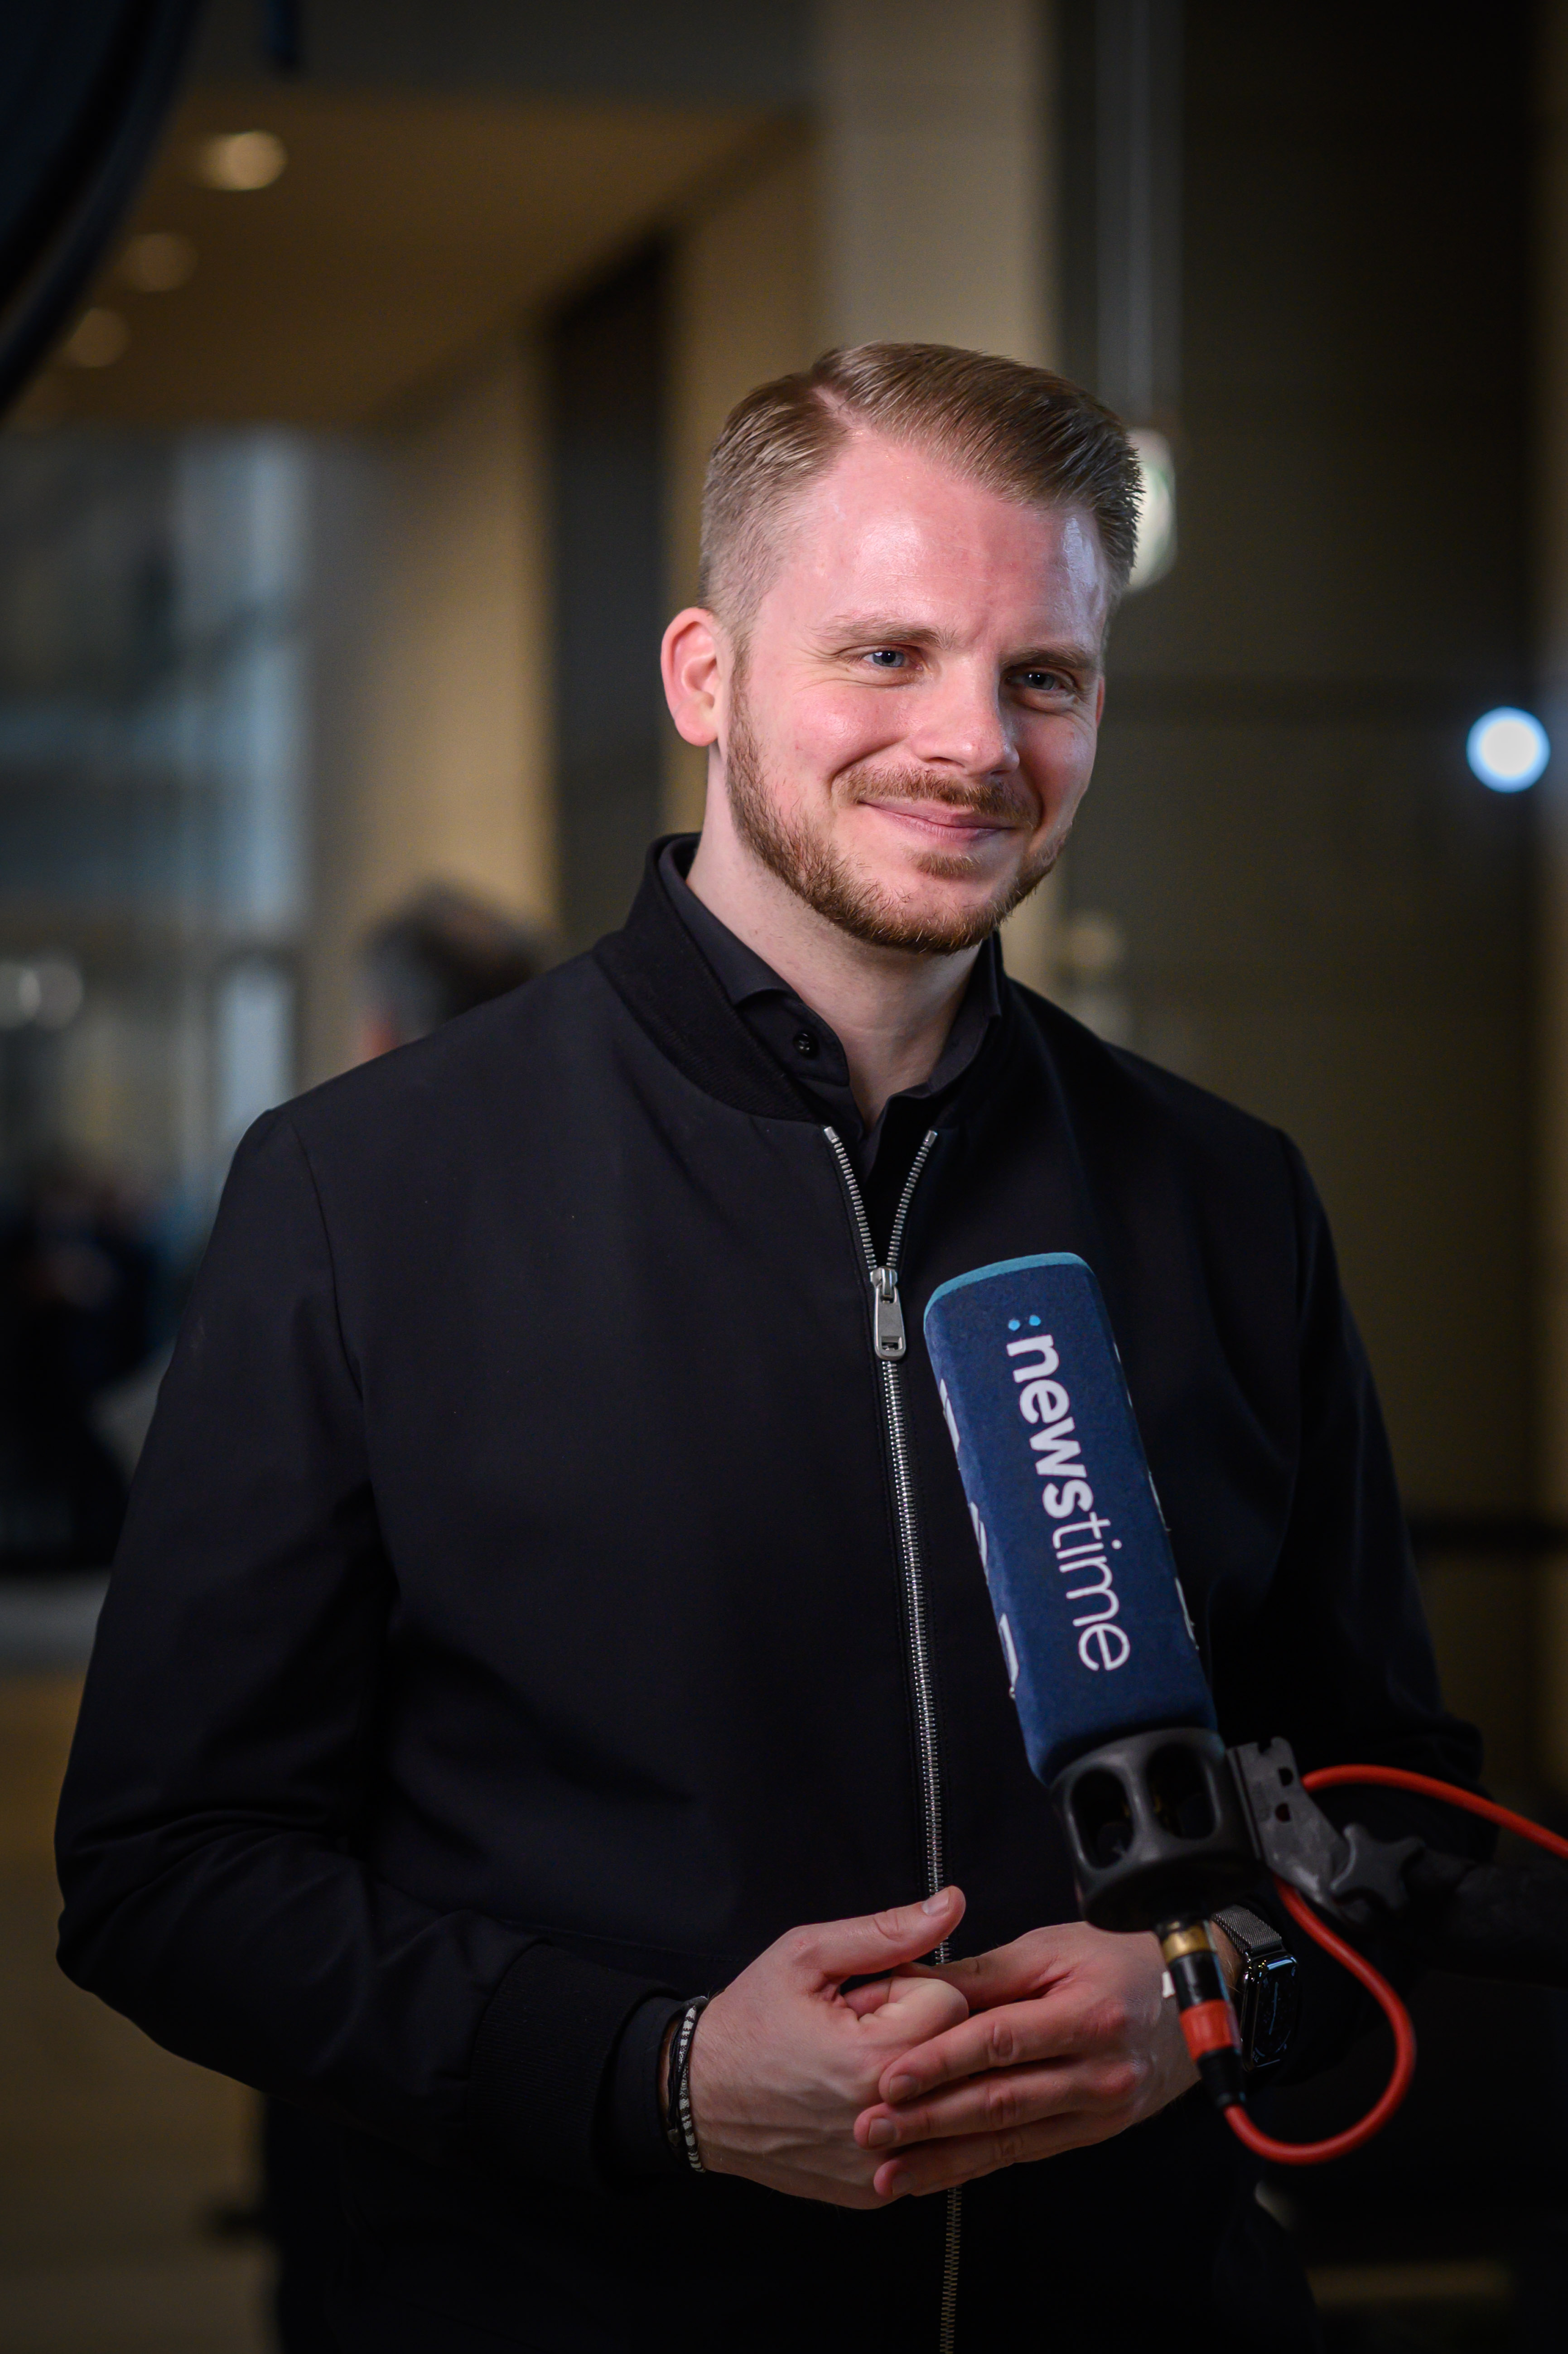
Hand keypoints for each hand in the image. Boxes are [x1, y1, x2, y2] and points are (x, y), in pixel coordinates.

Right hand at [686, 1886, 969, 2206]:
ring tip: (859, 2067)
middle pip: (957, 2057)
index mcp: (871, 2059)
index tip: (869, 1999)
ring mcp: (880, 2167)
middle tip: (862, 2031)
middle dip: (919, 2032)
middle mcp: (884, 2123)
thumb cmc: (750, 2022)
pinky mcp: (874, 2192)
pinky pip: (924, 2143)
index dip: (912, 1989)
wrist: (698, 2096)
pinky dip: (904, 2118)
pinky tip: (859, 2102)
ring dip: (916, 2079)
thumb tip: (952, 1903)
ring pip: (946, 2103)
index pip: (952, 2005)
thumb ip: (887, 1930)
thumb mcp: (807, 1955)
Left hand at [852, 1920, 1195, 2198]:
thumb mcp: (1054, 1948)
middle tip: (871, 2129)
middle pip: (1002, 2101)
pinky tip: (934, 2175)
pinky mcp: (1091, 2132)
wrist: (1194, 2004)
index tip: (889, 2078)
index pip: (1002, 2042)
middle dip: (929, 2121)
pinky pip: (1026, 2152)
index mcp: (1089, 2016)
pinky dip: (975, 2165)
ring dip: (944, 2159)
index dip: (943, 2061)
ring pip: (1009, 2139)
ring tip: (889, 2170)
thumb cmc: (1117, 1961)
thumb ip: (985, 1973)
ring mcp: (1098, 2111)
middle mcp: (1098, 2073)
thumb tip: (916, 1986)